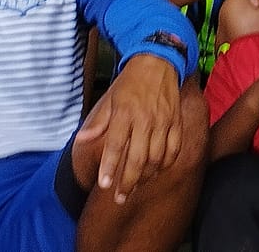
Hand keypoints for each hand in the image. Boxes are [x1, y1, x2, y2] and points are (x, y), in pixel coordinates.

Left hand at [76, 54, 183, 203]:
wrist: (158, 61)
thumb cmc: (130, 82)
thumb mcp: (109, 98)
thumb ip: (97, 122)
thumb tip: (82, 140)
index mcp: (124, 113)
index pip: (116, 145)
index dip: (110, 167)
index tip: (104, 185)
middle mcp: (145, 119)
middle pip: (137, 158)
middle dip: (128, 182)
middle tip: (120, 197)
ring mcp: (163, 122)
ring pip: (156, 158)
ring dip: (146, 176)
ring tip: (136, 186)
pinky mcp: (176, 122)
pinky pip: (174, 149)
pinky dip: (166, 164)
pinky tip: (157, 171)